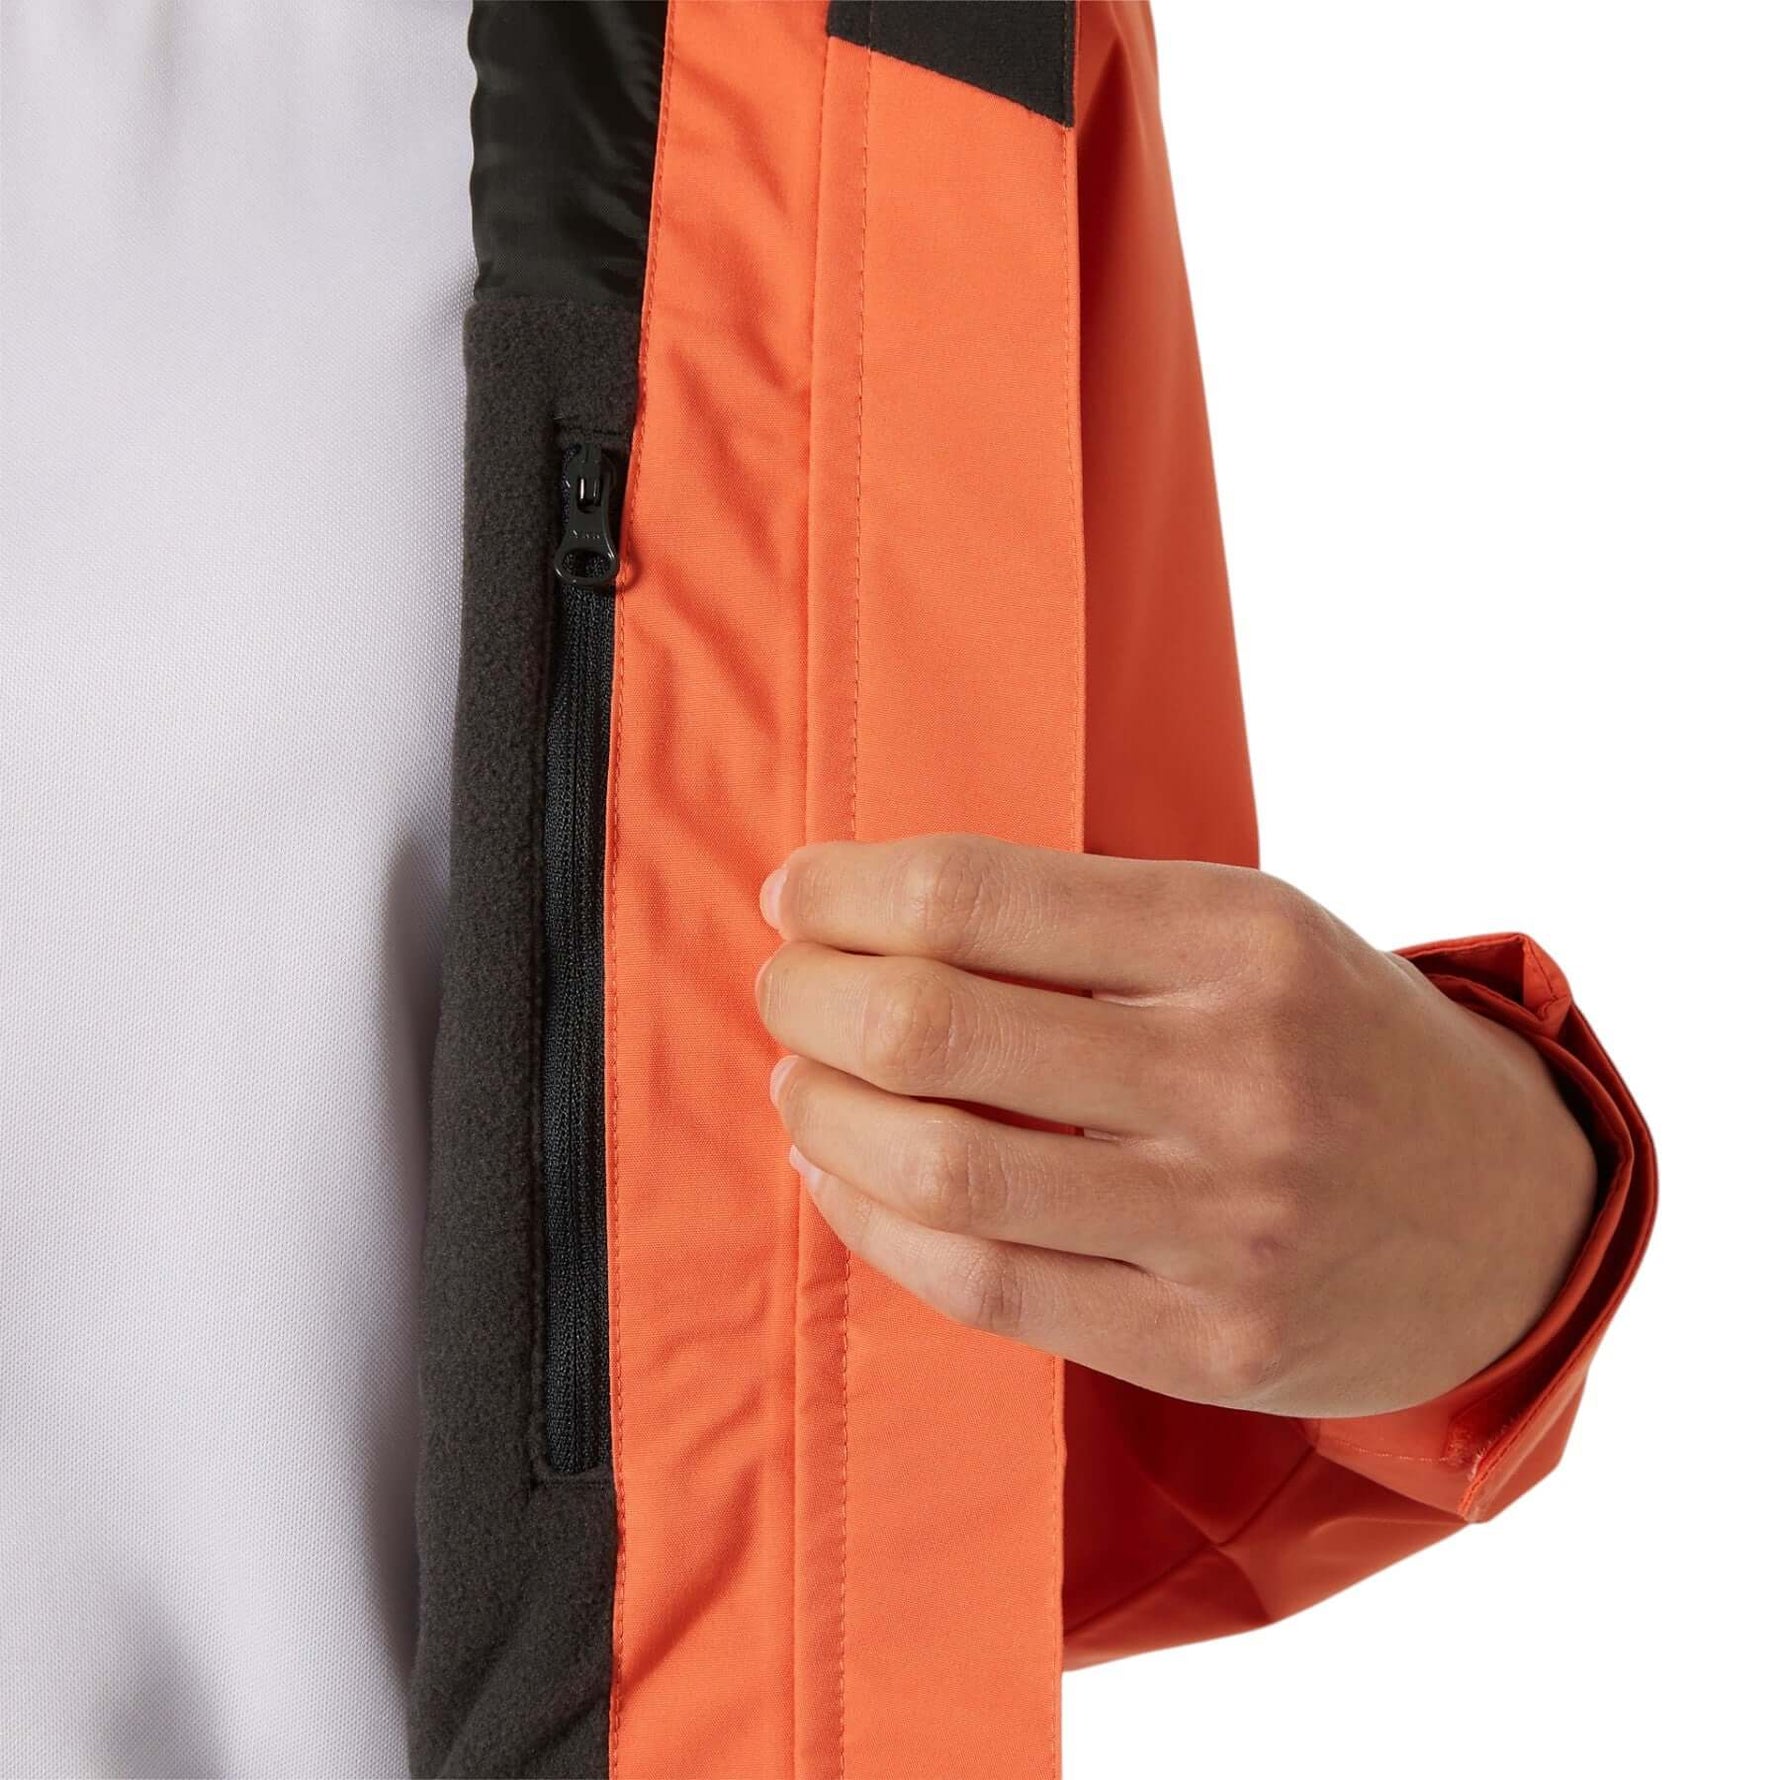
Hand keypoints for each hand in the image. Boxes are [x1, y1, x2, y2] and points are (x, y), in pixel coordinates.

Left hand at [754, 835, 1597, 1417]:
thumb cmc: (1336, 1044)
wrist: (1507, 1212)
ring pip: (945, 1171)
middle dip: (809, 1000)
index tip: (796, 892)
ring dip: (823, 1117)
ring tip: (797, 1085)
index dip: (847, 892)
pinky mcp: (1208, 1342)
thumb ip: (1085, 919)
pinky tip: (841, 1181)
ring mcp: (1225, 1222)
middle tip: (785, 988)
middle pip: (933, 1029)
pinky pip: (987, 1289)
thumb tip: (866, 915)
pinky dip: (877, 1228)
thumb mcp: (1253, 929)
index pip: (974, 896)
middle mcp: (1236, 1072)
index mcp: (1240, 936)